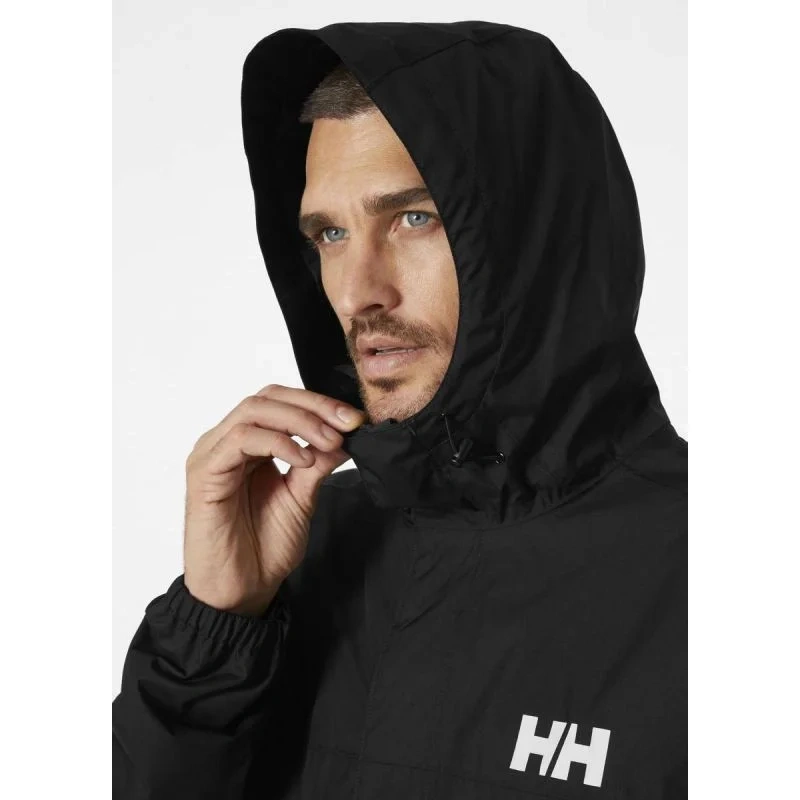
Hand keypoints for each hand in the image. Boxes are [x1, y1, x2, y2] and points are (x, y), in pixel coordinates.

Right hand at [182, 384, 364, 615]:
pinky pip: (240, 440)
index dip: (319, 403)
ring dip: (299, 421)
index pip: (281, 402)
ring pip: (254, 411)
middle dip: (313, 406)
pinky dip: (277, 442)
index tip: (354, 419)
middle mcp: (226, 443)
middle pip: (268, 397)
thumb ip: (317, 464)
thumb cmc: (264, 548)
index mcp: (249, 445)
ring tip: (328, 442)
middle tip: (346, 424)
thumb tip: (344, 435)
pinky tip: (302, 460)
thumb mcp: (302, 497)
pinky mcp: (204, 473)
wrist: (242, 592)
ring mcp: (212, 455)